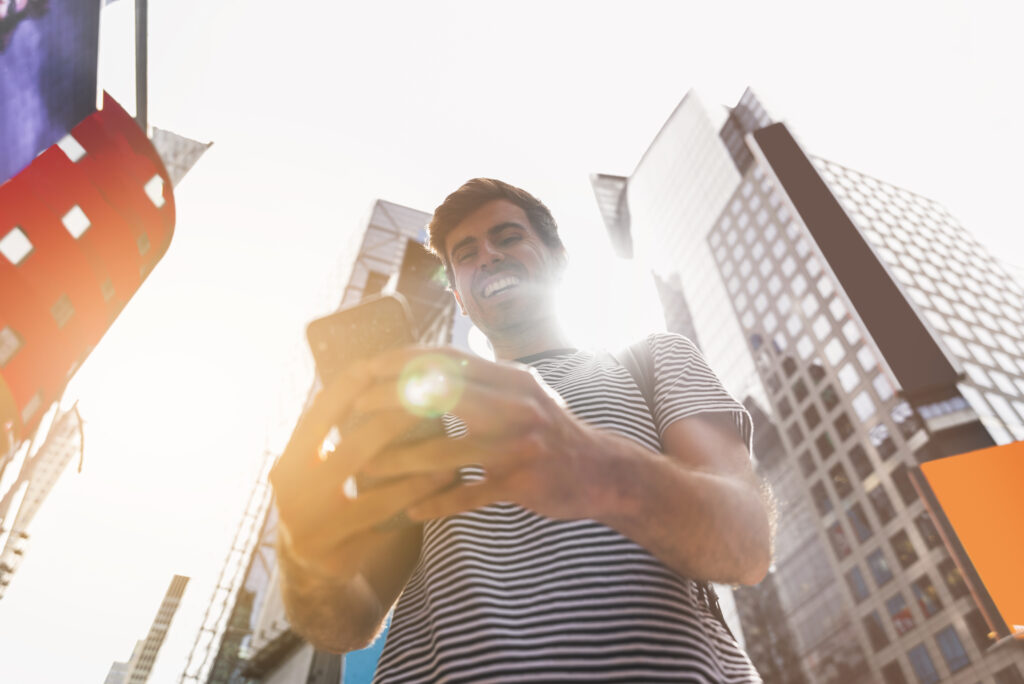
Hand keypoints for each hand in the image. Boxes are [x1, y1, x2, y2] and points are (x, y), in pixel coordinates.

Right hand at [269, 360, 455, 579]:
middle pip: (350, 448)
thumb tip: (378, 374)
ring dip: (414, 457)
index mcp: (288, 462)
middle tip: (429, 398)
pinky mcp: (334, 551)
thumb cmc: (326, 502)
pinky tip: (442, 478)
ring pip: (371, 485)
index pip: (319, 415)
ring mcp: (310, 524)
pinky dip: (414, 493)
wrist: (310, 571)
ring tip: (447, 436)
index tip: (382, 362)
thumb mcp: (317, 467)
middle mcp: (292, 492)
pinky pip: (384, 517)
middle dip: (393, 419)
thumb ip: (336, 432)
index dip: (350, 387)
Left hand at [356, 347, 601, 521]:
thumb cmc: (550, 432)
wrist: (603, 472)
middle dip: (390, 400)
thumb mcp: (524, 393)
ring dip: (401, 461)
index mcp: (512, 379)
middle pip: (441, 394)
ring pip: (448, 450)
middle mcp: (517, 405)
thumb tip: (430, 360)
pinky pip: (470, 495)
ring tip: (366, 469)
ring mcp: (521, 446)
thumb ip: (483, 378)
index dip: (403, 360)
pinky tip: (409, 512)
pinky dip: (437, 504)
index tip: (366, 367)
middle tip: (353, 411)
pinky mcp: (522, 483)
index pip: (448, 358)